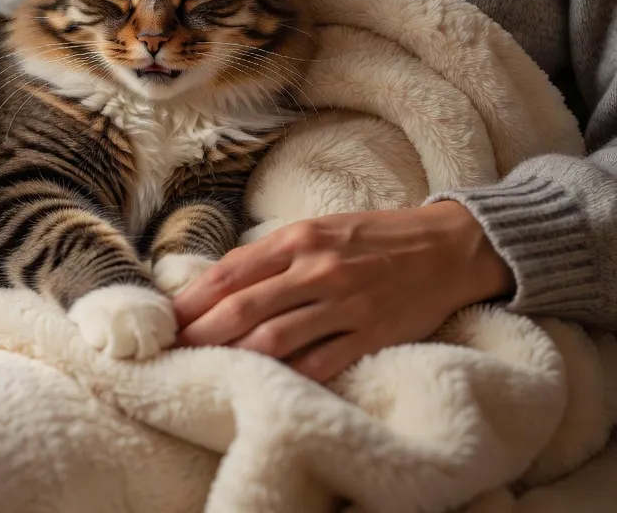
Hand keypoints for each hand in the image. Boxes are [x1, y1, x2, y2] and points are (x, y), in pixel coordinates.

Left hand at [172, 202, 513, 382]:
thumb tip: (217, 282)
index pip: (230, 272)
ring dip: (235, 358)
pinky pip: (320, 363)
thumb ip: (271, 255)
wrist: (449, 247)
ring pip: (275, 339)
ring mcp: (345, 304)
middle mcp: (317, 270)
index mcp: (298, 240)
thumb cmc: (374, 238)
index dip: (193, 300)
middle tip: (175, 352)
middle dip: (202, 334)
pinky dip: (288, 376)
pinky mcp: (372, 334)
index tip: (167, 321)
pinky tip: (263, 385)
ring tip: (208, 370)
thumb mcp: (318, 230)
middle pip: (243, 309)